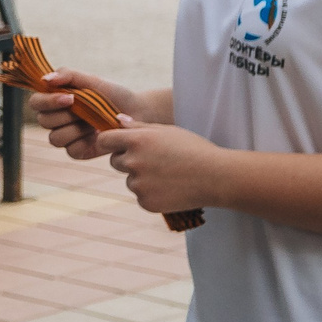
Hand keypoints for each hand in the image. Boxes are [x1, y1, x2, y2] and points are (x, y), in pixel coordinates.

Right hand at [26, 67, 146, 158]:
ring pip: (55, 139)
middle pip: (43, 121)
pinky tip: (98, 133)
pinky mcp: (78, 151)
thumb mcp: (90, 80)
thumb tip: (45, 79)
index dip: (47, 102)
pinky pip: (71, 151)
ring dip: (75, 129)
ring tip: (93, 121)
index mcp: (55, 101)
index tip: (70, 98)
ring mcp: (66, 137)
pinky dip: (86, 141)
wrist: (136, 111)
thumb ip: (67, 75)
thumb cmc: (112, 94)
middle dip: (66, 115)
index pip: (36, 103)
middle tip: (86, 110)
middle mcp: (56, 120)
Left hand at [92, 119, 222, 214]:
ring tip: (169, 174)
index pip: (104, 140)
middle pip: (115, 161)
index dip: (109, 142)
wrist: (217, 177)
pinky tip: (171, 187)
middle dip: (128, 160)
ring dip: (142, 178)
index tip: (115, 144)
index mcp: (137, 140)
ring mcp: (139, 184)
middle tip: (155, 160)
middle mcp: (133, 162)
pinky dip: (151, 193)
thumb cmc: (194, 149)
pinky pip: (140, 196)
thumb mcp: (168, 131)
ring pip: (130, 180)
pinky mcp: (146, 202)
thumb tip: (117, 120)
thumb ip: (139, 126)